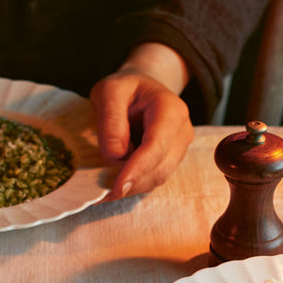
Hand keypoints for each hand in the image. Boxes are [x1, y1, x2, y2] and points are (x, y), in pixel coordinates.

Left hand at [90, 43, 193, 197]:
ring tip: (103, 191)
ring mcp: (179, 148)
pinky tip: (112, 187)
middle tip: (100, 194)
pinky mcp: (170, 161)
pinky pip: (152, 178)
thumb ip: (111, 118)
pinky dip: (133, 185)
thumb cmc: (125, 88)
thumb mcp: (109, 91)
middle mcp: (182, 131)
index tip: (118, 187)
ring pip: (157, 178)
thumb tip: (115, 153)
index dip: (138, 169)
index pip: (157, 146)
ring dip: (131, 187)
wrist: (141, 89)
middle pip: (160, 168)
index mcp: (171, 110)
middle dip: (132, 183)